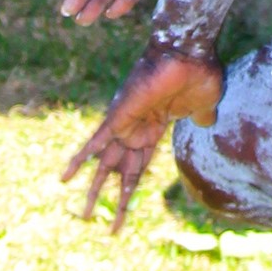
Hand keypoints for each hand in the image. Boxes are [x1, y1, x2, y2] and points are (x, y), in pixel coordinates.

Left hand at [61, 45, 224, 232]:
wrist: (187, 51)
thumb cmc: (199, 72)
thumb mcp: (204, 104)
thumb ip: (201, 116)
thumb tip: (206, 122)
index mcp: (154, 129)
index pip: (138, 167)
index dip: (130, 189)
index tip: (123, 209)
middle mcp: (136, 130)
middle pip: (119, 172)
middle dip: (110, 197)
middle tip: (93, 218)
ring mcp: (125, 124)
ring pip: (105, 166)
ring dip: (95, 191)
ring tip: (84, 216)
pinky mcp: (118, 118)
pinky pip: (95, 144)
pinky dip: (80, 160)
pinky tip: (65, 179)